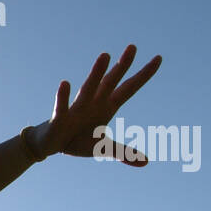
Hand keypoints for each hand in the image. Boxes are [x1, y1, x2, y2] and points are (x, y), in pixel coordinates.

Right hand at [32, 44, 162, 165]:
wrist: (51, 144)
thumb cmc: (78, 140)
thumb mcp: (104, 148)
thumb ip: (125, 153)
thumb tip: (147, 163)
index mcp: (107, 106)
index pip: (129, 88)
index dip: (143, 75)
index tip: (159, 58)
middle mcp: (94, 101)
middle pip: (111, 81)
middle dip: (122, 66)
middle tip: (133, 47)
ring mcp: (77, 108)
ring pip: (89, 87)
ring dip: (97, 73)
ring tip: (105, 55)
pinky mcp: (60, 118)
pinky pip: (63, 106)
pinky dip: (64, 96)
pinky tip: (65, 83)